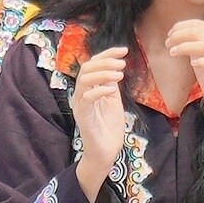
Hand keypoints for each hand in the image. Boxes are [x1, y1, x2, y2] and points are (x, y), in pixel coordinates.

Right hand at [69, 47, 134, 162]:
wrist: (106, 152)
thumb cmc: (109, 127)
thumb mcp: (113, 100)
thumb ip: (111, 84)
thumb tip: (115, 66)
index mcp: (89, 88)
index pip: (93, 64)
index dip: (107, 54)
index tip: (124, 50)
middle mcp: (81, 94)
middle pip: (86, 68)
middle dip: (105, 61)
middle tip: (122, 63)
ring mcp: (80, 105)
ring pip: (84, 80)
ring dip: (103, 73)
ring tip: (120, 74)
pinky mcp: (82, 116)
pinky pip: (87, 98)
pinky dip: (100, 90)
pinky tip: (112, 89)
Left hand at [161, 19, 203, 128]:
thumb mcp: (200, 56)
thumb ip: (193, 44)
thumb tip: (176, 33)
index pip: (200, 25)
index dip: (182, 26)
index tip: (169, 33)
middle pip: (201, 33)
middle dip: (180, 35)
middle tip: (168, 42)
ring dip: (186, 46)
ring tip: (172, 52)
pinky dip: (202, 61)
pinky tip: (192, 64)